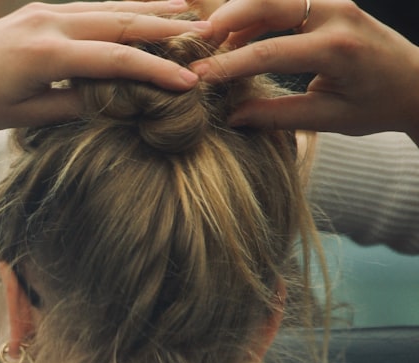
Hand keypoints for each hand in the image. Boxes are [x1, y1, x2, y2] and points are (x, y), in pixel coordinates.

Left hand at [0, 1, 209, 171]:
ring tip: (185, 11)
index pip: (115, 60)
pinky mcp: (35, 12)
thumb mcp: (24, 115)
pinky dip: (116, 9)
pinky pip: (86, 8)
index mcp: (46, 55)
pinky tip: (136, 10)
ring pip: (105, 8)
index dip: (156, 71)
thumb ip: (71, 105)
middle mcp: (47, 23)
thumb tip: (114, 103)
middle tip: (207, 33)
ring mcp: (41, 12)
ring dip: (146, 9)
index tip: (190, 82)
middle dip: (164, 28)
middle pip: (118, 22)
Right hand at [190, 0, 418, 142]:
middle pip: (268, 2)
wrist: (415, 83)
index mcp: (338, 49)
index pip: (270, 51)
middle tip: (197, 42)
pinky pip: (283, 1)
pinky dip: (255, 15)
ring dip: (238, 14)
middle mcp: (337, 15)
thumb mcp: (328, 118)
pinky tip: (236, 38)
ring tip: (213, 43)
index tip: (198, 77)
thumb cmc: (376, 105)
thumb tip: (232, 116)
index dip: (228, 65)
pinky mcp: (329, 2)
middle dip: (226, 18)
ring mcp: (334, 2)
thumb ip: (277, 115)